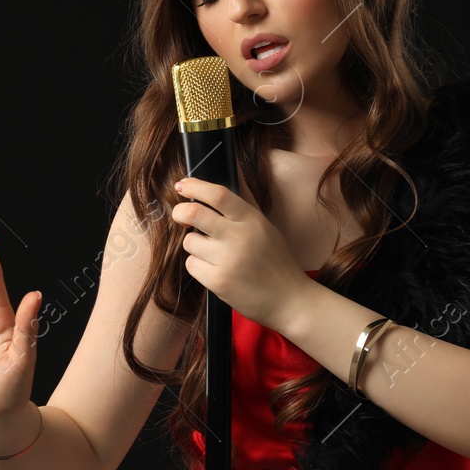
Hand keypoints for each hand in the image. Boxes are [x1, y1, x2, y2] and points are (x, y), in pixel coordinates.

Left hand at [172, 175, 306, 331]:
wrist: (289, 300)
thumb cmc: (276, 261)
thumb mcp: (265, 226)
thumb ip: (245, 201)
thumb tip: (235, 169)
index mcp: (252, 220)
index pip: (218, 195)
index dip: (195, 186)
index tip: (182, 185)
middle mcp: (239, 237)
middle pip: (194, 213)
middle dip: (180, 212)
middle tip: (180, 215)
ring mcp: (228, 261)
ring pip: (189, 241)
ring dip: (195, 245)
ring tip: (213, 252)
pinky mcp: (218, 281)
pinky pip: (191, 264)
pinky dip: (198, 265)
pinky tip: (215, 269)